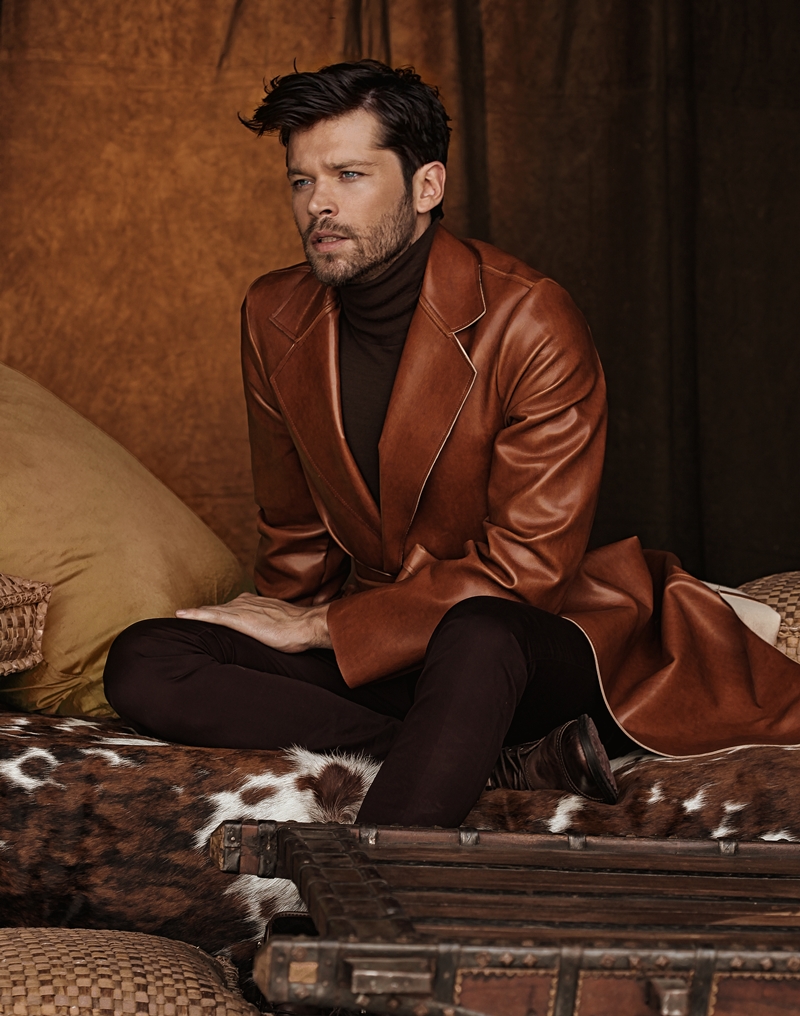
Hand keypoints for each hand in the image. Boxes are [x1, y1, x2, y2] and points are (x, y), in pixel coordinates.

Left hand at [175, 593, 330, 652]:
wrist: (305, 626)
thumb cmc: (299, 630)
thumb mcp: (282, 626)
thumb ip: (272, 627)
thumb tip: (273, 637)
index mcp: (256, 604)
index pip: (232, 608)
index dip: (219, 612)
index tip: (209, 615)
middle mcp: (246, 602)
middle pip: (219, 608)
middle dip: (203, 612)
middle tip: (184, 616)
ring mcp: (241, 609)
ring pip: (212, 610)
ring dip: (196, 613)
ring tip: (179, 615)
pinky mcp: (238, 618)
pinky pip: (211, 615)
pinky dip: (195, 614)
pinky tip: (181, 614)